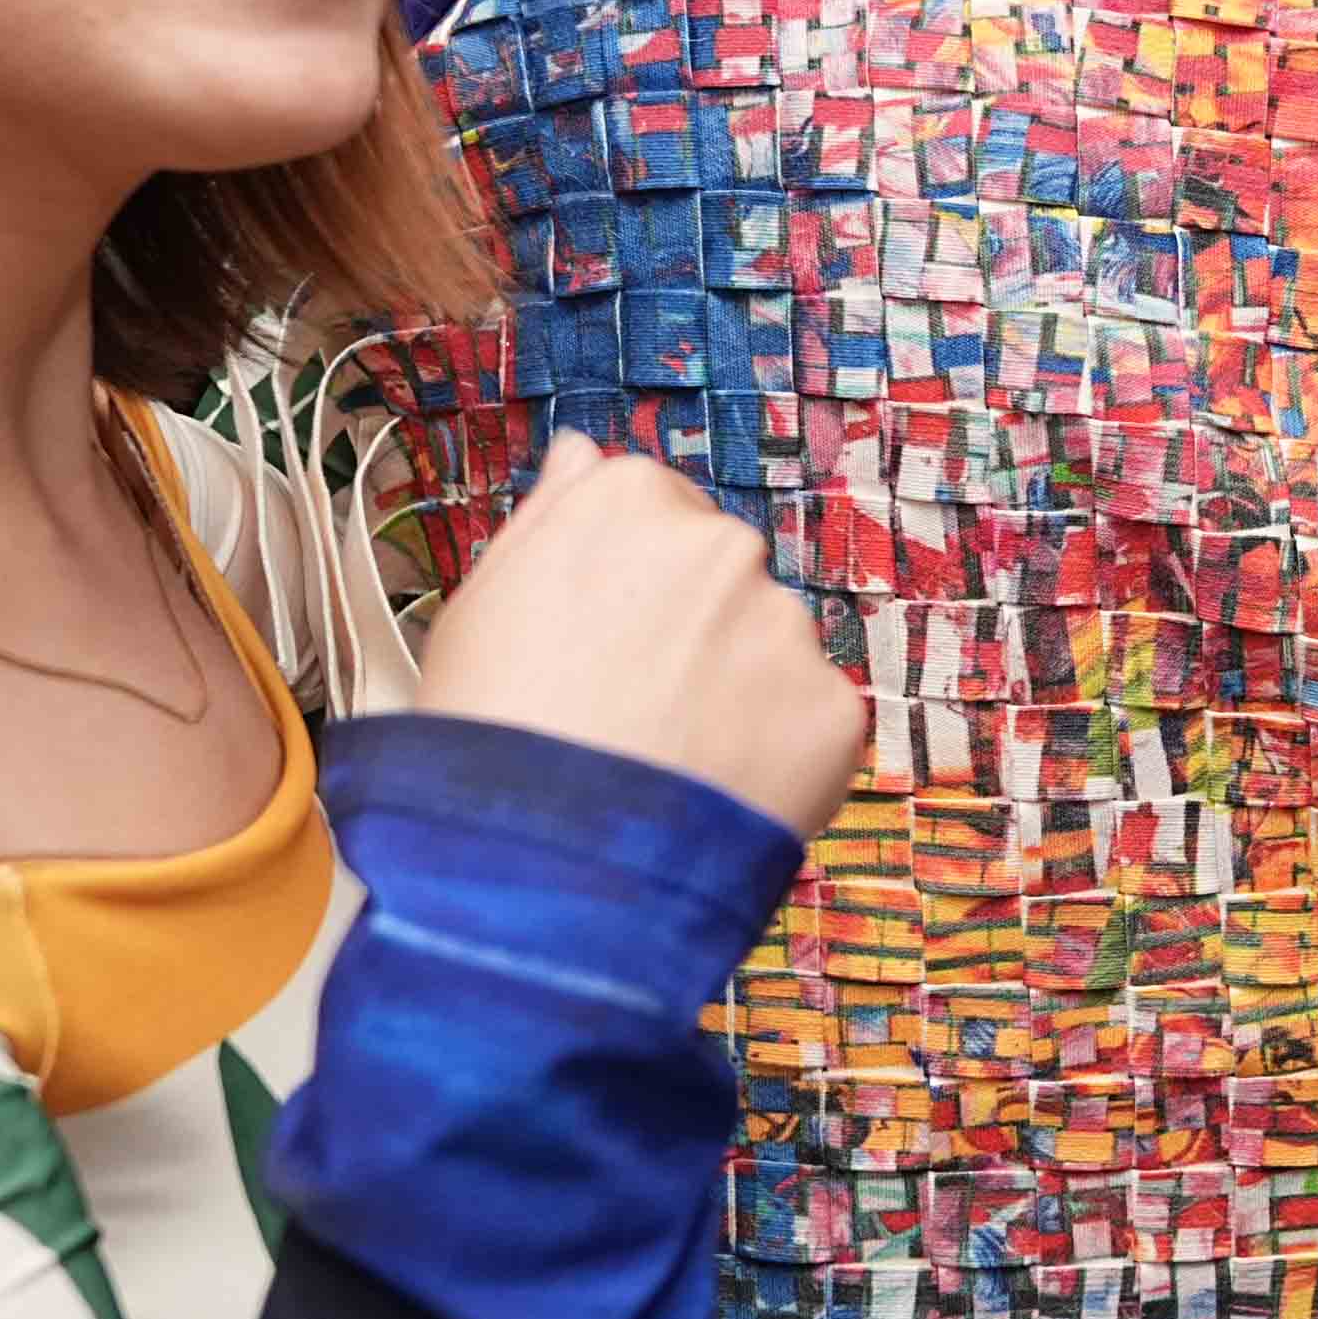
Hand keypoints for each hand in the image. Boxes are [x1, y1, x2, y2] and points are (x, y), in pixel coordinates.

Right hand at [412, 430, 866, 834]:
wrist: (539, 865)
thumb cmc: (490, 734)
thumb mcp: (483, 601)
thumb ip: (550, 513)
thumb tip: (581, 453)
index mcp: (630, 500)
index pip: (658, 514)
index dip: (629, 589)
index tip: (606, 643)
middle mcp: (722, 545)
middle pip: (721, 581)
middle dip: (692, 637)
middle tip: (634, 716)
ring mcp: (784, 625)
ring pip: (768, 654)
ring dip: (737, 699)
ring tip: (666, 771)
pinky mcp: (833, 709)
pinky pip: (811, 726)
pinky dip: (778, 762)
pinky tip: (712, 798)